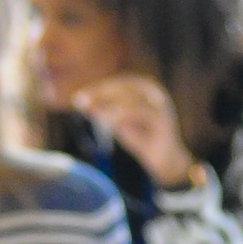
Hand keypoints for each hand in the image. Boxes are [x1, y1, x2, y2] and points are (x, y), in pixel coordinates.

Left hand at [71, 73, 194, 185]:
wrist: (164, 159)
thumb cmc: (140, 135)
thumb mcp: (117, 121)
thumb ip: (103, 110)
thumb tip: (79, 101)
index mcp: (144, 89)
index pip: (118, 84)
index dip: (98, 89)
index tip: (78, 98)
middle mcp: (154, 93)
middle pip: (125, 87)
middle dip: (101, 93)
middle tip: (80, 101)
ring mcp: (160, 106)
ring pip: (133, 100)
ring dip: (110, 105)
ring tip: (92, 113)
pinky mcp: (163, 121)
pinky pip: (142, 113)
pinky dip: (123, 115)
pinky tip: (108, 121)